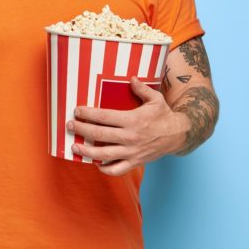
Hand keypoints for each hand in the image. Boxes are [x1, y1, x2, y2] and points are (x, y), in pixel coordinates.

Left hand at [68, 77, 186, 175]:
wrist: (179, 135)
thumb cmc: (164, 115)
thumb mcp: (155, 99)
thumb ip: (141, 89)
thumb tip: (131, 78)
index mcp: (133, 120)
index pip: (105, 117)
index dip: (88, 114)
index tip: (77, 111)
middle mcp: (131, 137)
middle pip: (99, 135)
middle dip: (81, 130)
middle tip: (69, 126)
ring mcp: (132, 152)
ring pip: (104, 155)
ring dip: (87, 151)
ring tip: (74, 147)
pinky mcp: (135, 162)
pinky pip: (117, 170)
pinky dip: (105, 169)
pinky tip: (95, 163)